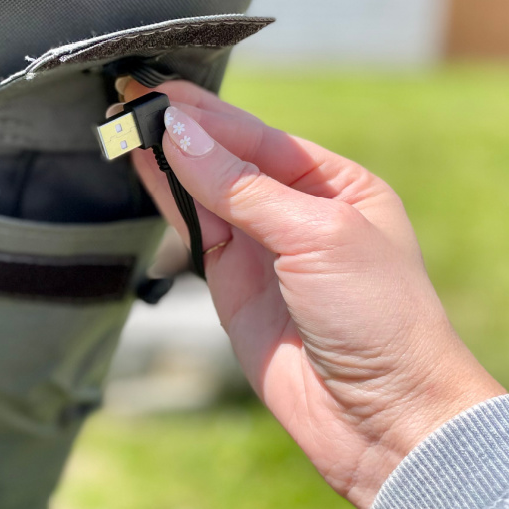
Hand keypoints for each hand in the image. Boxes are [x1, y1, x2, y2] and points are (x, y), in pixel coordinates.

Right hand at [120, 79, 504, 508]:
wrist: (382, 417)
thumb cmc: (378, 318)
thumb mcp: (316, 236)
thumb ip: (242, 187)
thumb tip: (181, 134)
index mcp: (339, 187)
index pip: (261, 138)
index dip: (210, 116)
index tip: (161, 91)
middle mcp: (299, 212)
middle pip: (229, 159)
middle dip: (185, 129)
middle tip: (134, 96)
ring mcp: (263, 250)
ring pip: (205, 192)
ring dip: (168, 159)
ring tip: (126, 121)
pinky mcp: (232, 287)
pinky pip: (195, 233)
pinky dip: (168, 199)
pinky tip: (145, 166)